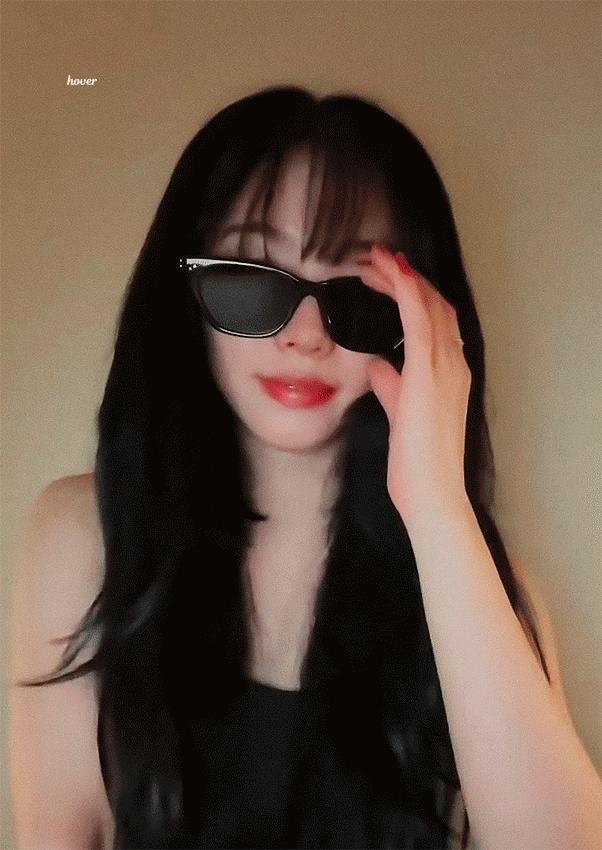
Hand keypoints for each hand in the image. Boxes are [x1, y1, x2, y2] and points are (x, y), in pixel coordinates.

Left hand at [363, 246, 471, 523]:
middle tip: (378, 260)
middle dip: (406, 278)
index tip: (389, 278)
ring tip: (378, 258)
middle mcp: (453, 364)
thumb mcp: (400, 414)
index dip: (414, 294)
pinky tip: (393, 272)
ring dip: (403, 277)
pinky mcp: (428, 374)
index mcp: (448, 374)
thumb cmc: (418, 464)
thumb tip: (378, 366)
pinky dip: (407, 291)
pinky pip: (420, 320)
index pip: (435, 320)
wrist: (431, 493)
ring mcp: (445, 367)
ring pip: (428, 304)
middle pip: (433, 305)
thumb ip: (391, 387)